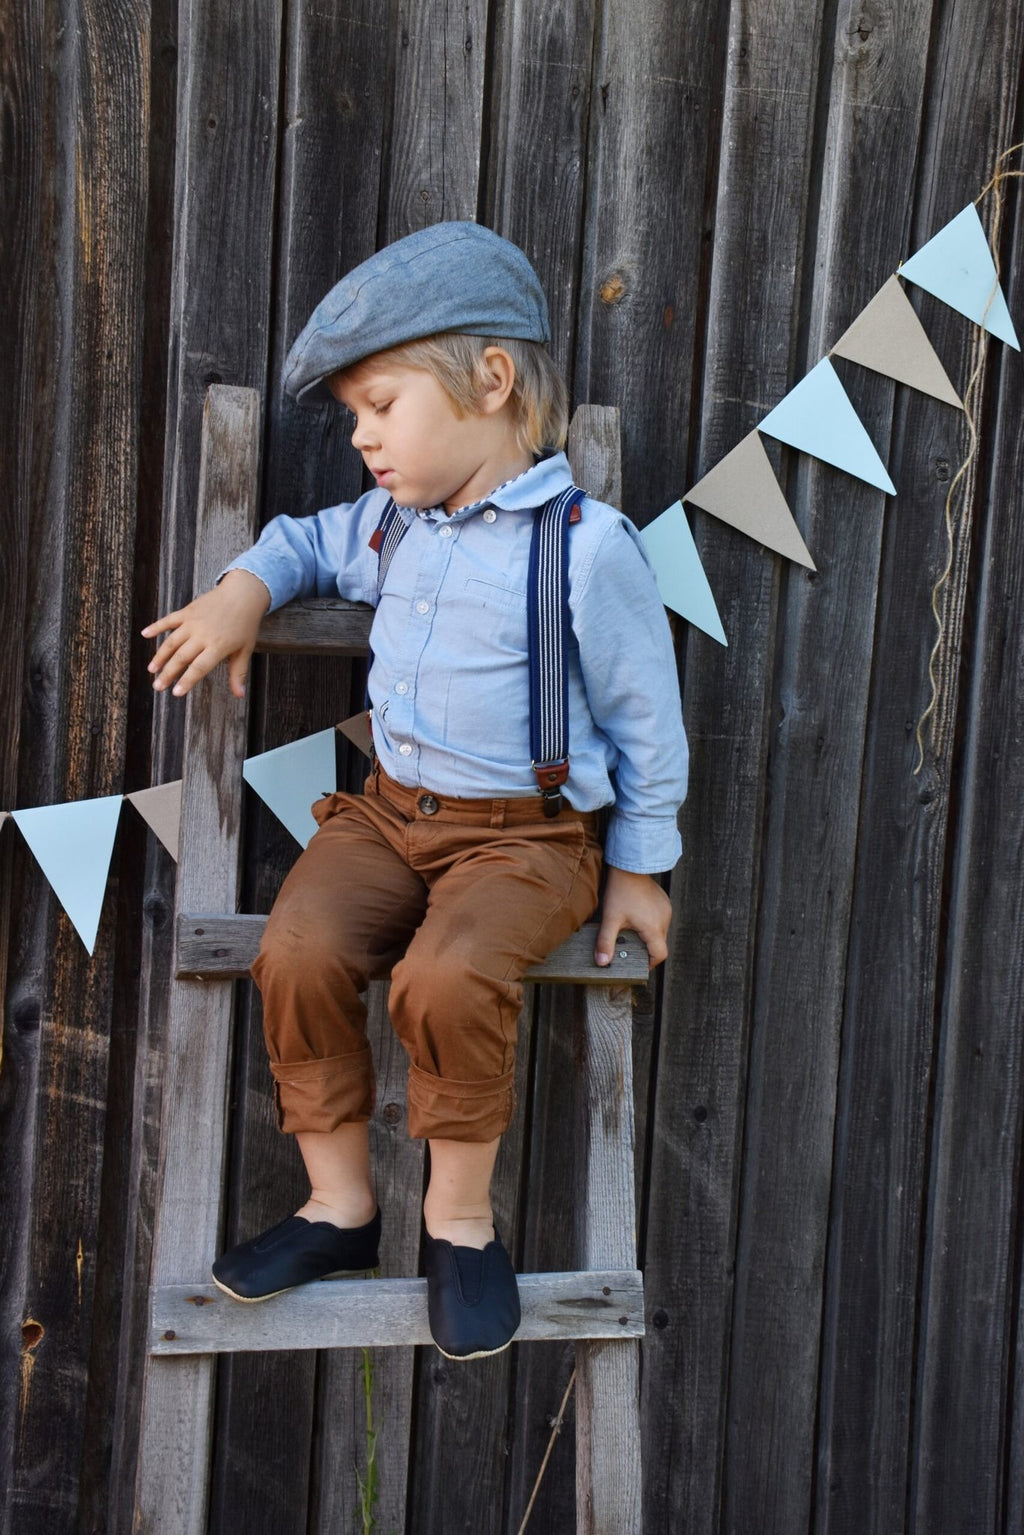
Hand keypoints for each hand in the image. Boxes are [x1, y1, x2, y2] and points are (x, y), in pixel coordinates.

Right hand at [141, 569, 269, 698]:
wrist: (243, 593)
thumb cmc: (245, 624)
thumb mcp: (245, 649)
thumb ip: (239, 673)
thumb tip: (240, 695)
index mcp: (218, 646)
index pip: (198, 668)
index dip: (186, 681)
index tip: (176, 693)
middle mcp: (203, 635)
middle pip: (181, 657)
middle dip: (168, 673)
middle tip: (157, 686)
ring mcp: (193, 622)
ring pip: (172, 642)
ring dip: (160, 656)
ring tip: (152, 669)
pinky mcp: (187, 611)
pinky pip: (169, 620)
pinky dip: (156, 627)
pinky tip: (145, 634)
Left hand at [594, 867, 671, 968]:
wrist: (630, 865)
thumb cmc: (621, 891)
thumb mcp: (611, 918)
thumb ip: (606, 942)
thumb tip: (601, 962)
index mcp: (654, 927)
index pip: (660, 955)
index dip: (649, 963)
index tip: (637, 963)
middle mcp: (664, 920)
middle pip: (660, 945)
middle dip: (646, 949)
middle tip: (629, 946)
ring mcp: (666, 910)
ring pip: (660, 932)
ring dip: (648, 935)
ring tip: (632, 930)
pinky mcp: (664, 902)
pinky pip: (660, 919)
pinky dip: (651, 923)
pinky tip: (637, 917)